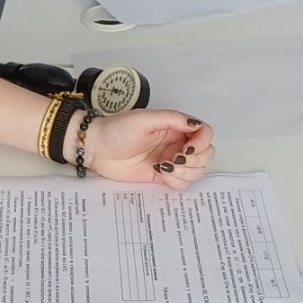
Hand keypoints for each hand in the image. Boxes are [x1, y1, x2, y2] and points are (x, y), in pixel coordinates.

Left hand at [79, 110, 214, 189]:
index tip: (188, 149)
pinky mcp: (162, 176)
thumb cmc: (116, 130)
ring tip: (165, 167)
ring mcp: (170, 160)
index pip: (204, 133)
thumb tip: (196, 125)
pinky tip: (161, 174)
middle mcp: (176, 143)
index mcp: (175, 126)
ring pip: (196, 171)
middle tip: (175, 160)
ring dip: (186, 172)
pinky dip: (177, 182)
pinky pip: (182, 183)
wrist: (97, 149)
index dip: (202, 143)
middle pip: (205, 154)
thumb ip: (173, 119)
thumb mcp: (145, 119)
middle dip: (195, 160)